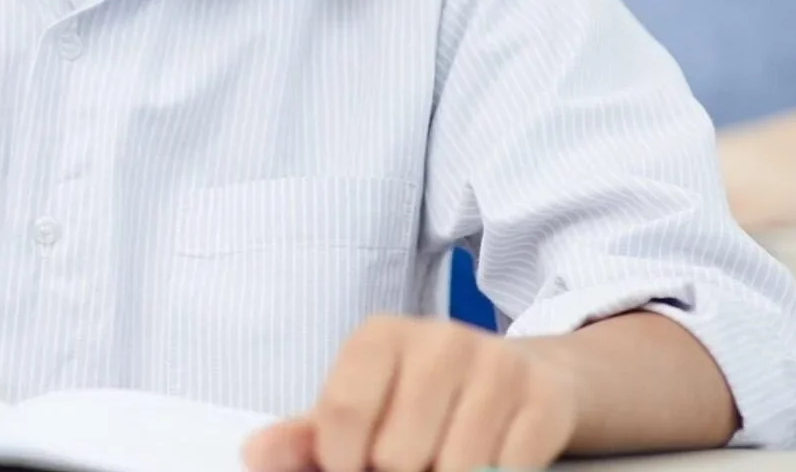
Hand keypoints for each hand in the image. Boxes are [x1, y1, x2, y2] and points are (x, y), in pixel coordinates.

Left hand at [243, 316, 577, 471]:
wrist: (521, 379)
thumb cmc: (421, 401)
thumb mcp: (361, 409)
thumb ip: (305, 438)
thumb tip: (253, 453)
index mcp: (381, 336)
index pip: (341, 413)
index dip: (341, 461)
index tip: (351, 466)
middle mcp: (438, 339)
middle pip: (396, 453)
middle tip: (411, 461)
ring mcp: (495, 366)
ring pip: (452, 470)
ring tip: (442, 462)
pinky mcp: (542, 400)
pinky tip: (486, 461)